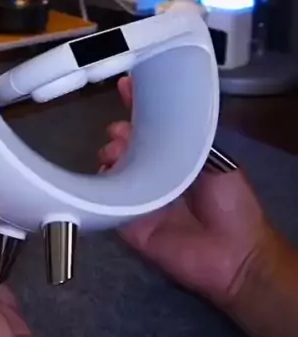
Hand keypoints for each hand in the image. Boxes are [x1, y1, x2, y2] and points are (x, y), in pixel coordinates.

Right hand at [98, 77, 279, 309]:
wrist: (235, 252)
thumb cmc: (231, 204)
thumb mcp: (214, 159)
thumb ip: (188, 139)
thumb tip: (159, 119)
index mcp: (175, 157)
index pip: (150, 127)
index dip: (137, 105)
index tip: (125, 84)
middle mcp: (154, 175)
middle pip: (126, 146)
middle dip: (119, 132)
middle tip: (121, 132)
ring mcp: (139, 199)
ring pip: (112, 171)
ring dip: (110, 155)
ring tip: (117, 152)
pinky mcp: (128, 225)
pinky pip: (107, 204)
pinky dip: (101, 188)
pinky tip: (106, 176)